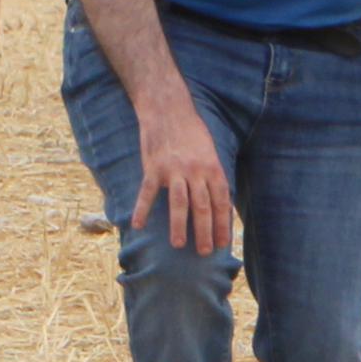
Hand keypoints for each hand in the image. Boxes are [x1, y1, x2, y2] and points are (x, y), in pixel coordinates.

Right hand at [134, 90, 235, 255]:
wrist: (168, 109)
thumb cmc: (191, 132)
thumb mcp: (209, 152)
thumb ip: (212, 176)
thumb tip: (219, 203)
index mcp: (212, 168)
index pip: (220, 202)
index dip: (222, 225)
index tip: (222, 244)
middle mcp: (195, 170)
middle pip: (202, 207)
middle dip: (204, 232)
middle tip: (204, 252)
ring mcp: (173, 169)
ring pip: (179, 203)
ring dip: (179, 226)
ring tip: (178, 245)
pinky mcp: (153, 167)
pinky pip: (147, 192)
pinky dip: (142, 209)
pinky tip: (138, 225)